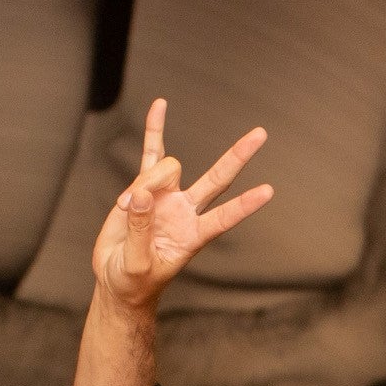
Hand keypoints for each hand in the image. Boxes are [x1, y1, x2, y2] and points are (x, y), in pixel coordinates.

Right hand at [90, 97, 272, 310]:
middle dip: (237, 157)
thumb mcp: (137, 265)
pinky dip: (154, 130)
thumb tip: (140, 195)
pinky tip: (160, 105)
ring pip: (167, 169)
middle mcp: (185, 212)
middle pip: (217, 179)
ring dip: (145, 183)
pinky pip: (151, 153)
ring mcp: (166, 197)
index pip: (224, 218)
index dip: (244, 206)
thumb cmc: (132, 280)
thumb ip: (140, 231)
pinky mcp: (143, 188)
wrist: (116, 277)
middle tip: (261, 134)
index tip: (268, 191)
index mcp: (192, 236)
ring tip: (124, 208)